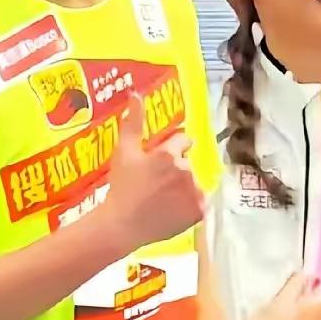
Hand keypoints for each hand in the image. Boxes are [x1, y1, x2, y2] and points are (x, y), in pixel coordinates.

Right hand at [103, 94, 204, 252]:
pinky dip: (189, 206)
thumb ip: (133, 122)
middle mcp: (186, 170)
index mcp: (169, 154)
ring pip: (194, 183)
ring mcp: (194, 192)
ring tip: (162, 199)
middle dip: (176, 170)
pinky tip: (172, 210)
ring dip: (183, 188)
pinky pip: (199, 203)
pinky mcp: (200, 211)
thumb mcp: (124, 152)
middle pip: (187, 163)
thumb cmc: (121, 187)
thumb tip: (136, 93)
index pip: (183, 141)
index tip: (158, 163)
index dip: (171, 150)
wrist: (121, 226)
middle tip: (155, 184)